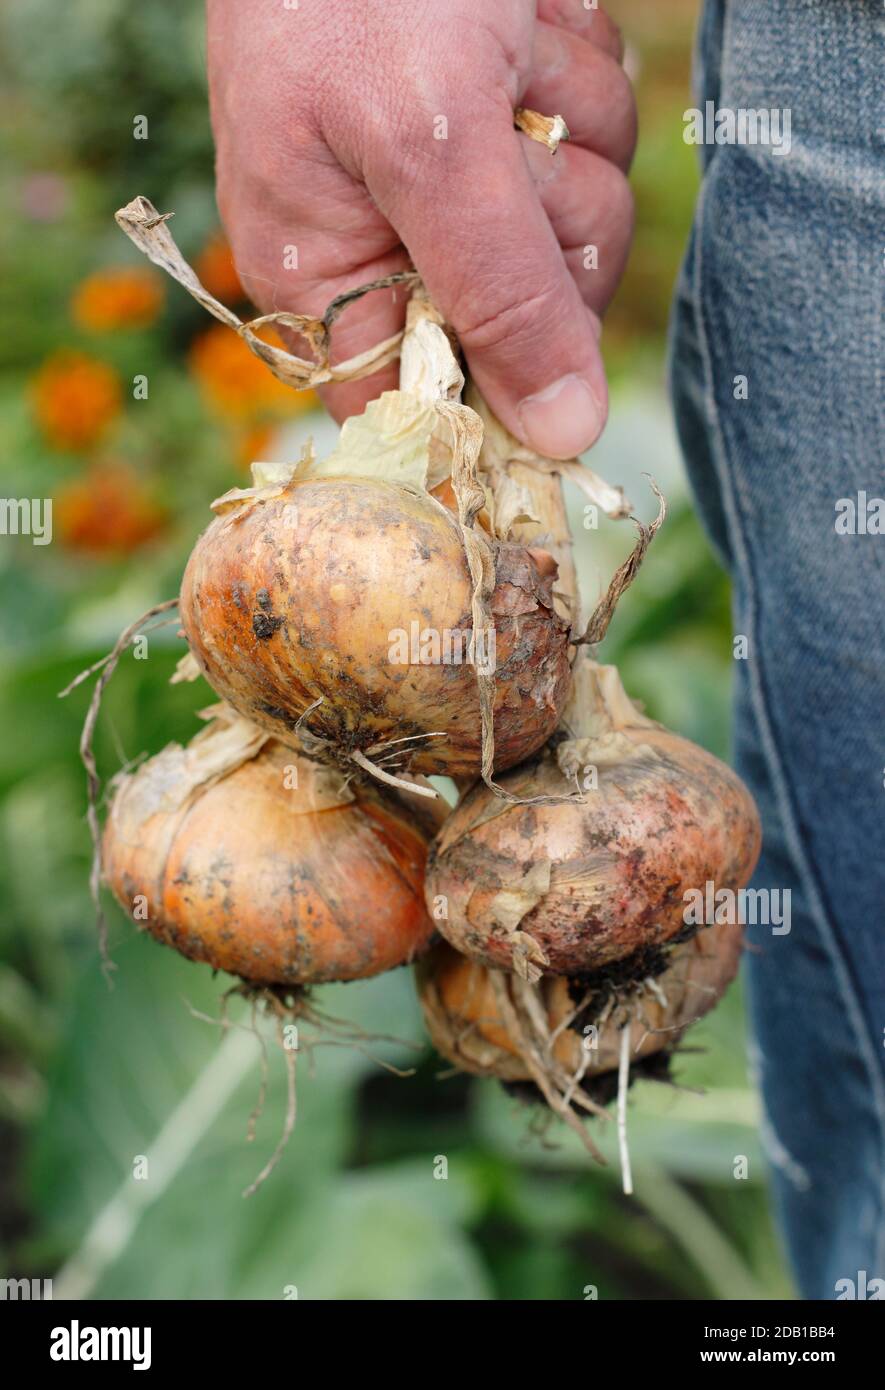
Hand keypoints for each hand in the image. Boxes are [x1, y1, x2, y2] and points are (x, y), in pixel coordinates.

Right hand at [207, 0, 634, 458]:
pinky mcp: (516, 125)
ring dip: (568, 133)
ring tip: (500, 49)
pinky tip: (527, 25)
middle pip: (528, 327)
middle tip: (503, 143)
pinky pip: (599, 148)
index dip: (488, 414)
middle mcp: (393, 244)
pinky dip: (582, 79)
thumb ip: (500, 294)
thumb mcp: (428, 142)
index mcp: (325, 275)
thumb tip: (560, 437)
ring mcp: (464, 185)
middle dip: (543, 228)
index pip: (420, 411)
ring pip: (580, 233)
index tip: (541, 386)